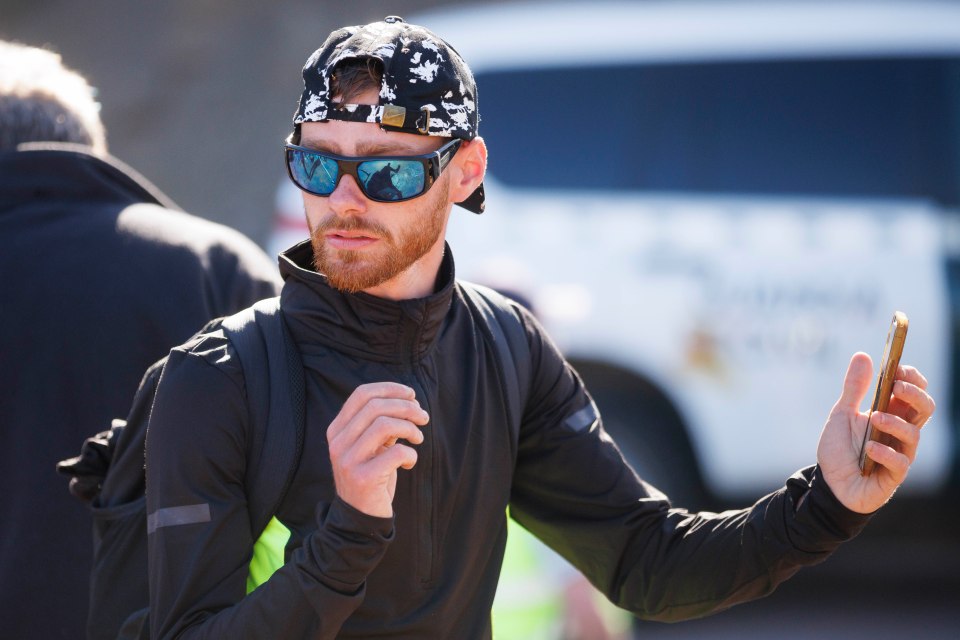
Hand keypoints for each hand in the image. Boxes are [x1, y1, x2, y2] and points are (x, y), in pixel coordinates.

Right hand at [326, 382, 428, 517]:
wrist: (360, 517)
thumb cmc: (372, 475)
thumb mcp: (372, 445)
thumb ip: (381, 423)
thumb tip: (408, 399)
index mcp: (337, 429)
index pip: (361, 394)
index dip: (390, 388)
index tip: (411, 395)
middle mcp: (338, 442)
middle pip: (376, 406)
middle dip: (407, 407)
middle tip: (423, 417)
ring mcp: (348, 460)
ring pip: (385, 424)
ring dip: (410, 428)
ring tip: (418, 438)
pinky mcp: (363, 478)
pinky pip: (396, 453)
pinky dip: (411, 454)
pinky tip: (410, 463)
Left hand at [817, 352, 934, 513]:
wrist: (829, 484)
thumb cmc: (839, 449)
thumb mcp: (841, 414)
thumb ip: (853, 388)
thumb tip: (863, 355)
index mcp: (891, 413)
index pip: (914, 391)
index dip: (912, 378)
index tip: (898, 369)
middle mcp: (900, 431)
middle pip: (925, 408)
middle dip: (915, 394)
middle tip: (896, 387)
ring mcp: (900, 452)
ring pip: (915, 433)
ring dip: (895, 422)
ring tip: (874, 417)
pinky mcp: (894, 474)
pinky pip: (901, 462)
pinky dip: (885, 453)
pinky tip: (869, 449)